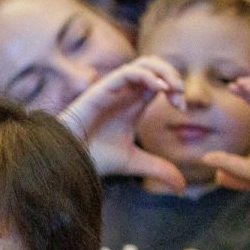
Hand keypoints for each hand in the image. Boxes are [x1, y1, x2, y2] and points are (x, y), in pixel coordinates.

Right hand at [58, 57, 186, 191]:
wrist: (68, 159)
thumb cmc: (95, 157)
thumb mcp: (134, 163)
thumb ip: (158, 169)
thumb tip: (181, 186)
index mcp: (133, 104)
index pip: (160, 82)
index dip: (175, 89)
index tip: (180, 107)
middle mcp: (126, 92)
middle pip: (155, 66)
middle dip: (173, 75)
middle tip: (179, 96)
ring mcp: (115, 88)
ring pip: (144, 63)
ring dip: (163, 71)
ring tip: (173, 88)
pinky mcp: (103, 88)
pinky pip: (129, 72)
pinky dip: (148, 76)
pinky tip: (159, 89)